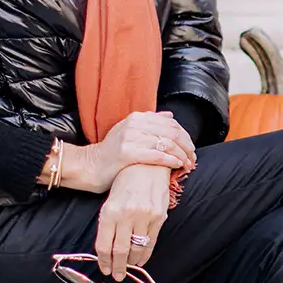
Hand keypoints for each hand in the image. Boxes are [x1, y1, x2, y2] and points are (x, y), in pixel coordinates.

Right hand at [64, 111, 195, 193]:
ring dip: (182, 155)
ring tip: (187, 164)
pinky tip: (177, 165)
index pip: (171, 124)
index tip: (191, 149)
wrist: (90, 166)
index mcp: (137, 117)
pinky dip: (171, 160)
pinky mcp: (127, 153)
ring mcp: (130, 138)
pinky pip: (156, 155)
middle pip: (172, 133)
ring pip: (166, 144)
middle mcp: (134, 124)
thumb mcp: (129, 131)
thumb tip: (170, 116)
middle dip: (187, 147)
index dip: (185, 136)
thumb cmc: (112, 152)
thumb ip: (150, 122)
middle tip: (193, 158)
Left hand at [96, 163, 172, 279]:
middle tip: (117, 275)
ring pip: (137, 248)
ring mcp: (144, 216)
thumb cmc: (126, 181)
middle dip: (118, 267)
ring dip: (132, 262)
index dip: (104, 261)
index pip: (104, 245)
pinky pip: (151, 241)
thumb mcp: (111, 200)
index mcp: (109, 211)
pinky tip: (141, 259)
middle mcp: (126, 215)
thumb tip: (109, 249)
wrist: (148, 164)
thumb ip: (109, 223)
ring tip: (129, 267)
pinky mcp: (159, 216)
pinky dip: (145, 253)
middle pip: (120, 251)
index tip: (105, 269)